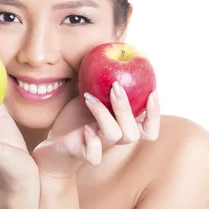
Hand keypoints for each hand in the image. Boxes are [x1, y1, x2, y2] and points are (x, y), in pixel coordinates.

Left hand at [32, 82, 159, 178]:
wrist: (53, 147)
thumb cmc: (73, 119)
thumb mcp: (90, 96)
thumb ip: (103, 83)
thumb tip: (116, 52)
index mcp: (120, 127)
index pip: (149, 129)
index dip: (155, 113)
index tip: (152, 91)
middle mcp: (114, 139)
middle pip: (134, 132)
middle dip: (126, 107)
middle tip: (116, 86)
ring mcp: (99, 147)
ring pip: (115, 135)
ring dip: (104, 114)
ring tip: (89, 97)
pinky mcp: (82, 154)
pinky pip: (95, 156)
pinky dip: (92, 143)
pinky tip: (84, 130)